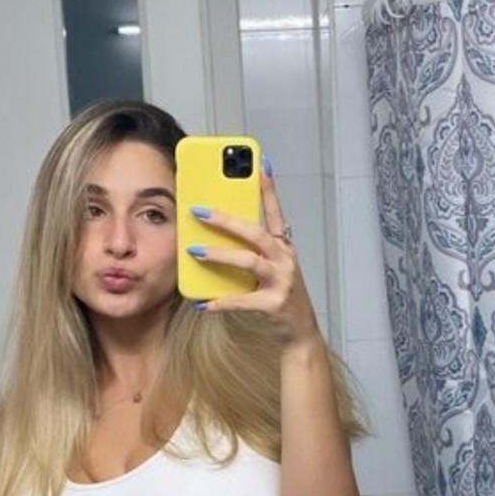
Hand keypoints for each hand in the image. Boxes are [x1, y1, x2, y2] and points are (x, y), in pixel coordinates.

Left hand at [187, 160, 318, 346]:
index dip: (268, 187)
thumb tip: (214, 234)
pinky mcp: (274, 304)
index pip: (274, 211)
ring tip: (195, 251)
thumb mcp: (270, 267)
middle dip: (226, 220)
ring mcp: (282, 281)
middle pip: (254, 233)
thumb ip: (250, 250)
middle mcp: (285, 259)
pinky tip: (202, 302)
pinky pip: (242, 300)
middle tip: (199, 211)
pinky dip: (221, 302)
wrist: (299, 332)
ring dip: (219, 255)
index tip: (259, 163)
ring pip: (249, 261)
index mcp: (283, 246)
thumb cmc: (280, 294)